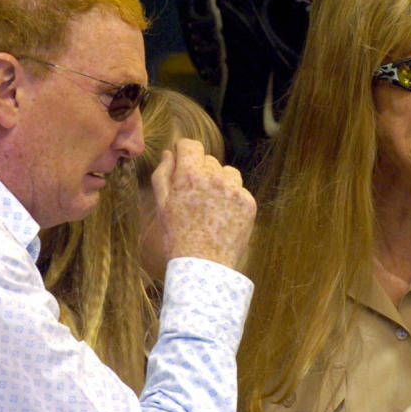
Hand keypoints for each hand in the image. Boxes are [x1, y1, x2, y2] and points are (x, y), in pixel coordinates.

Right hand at [151, 138, 255, 269]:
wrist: (204, 266)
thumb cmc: (177, 237)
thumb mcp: (162, 206)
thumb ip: (163, 175)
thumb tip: (169, 153)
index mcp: (189, 175)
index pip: (191, 145)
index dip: (185, 151)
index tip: (183, 160)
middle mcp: (214, 177)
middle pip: (208, 160)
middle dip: (201, 171)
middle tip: (194, 196)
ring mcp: (234, 190)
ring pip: (227, 172)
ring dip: (219, 182)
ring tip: (211, 206)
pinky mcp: (248, 203)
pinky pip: (240, 190)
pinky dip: (232, 199)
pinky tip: (222, 216)